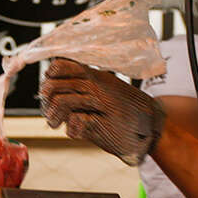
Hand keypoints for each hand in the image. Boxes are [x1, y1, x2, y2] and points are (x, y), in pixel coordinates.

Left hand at [39, 59, 165, 165]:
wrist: (151, 127)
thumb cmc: (125, 112)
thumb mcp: (104, 93)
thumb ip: (83, 89)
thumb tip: (53, 89)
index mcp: (94, 75)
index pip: (61, 65)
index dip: (50, 77)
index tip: (48, 91)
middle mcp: (94, 85)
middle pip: (55, 85)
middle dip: (46, 101)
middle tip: (50, 113)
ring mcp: (98, 103)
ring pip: (62, 102)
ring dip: (53, 115)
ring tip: (54, 123)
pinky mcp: (100, 124)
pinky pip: (75, 121)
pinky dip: (70, 128)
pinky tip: (73, 132)